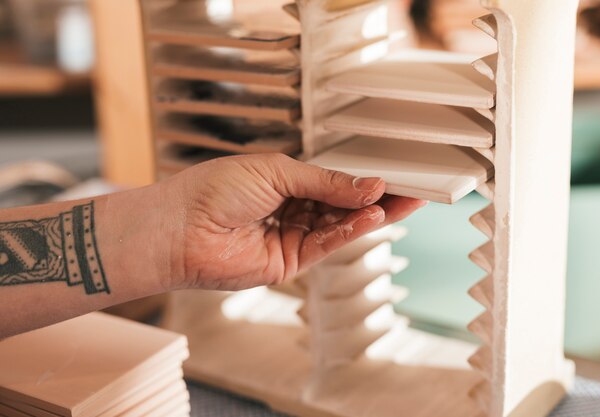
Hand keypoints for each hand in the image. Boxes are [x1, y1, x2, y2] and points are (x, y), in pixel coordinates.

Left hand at [163, 154, 425, 290]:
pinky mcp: (290, 262)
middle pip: (343, 205)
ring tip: (400, 201)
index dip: (364, 178)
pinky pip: (327, 245)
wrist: (180, 228)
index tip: (395, 172)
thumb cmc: (213, 191)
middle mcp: (291, 210)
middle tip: (413, 189)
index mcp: (285, 182)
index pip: (335, 181)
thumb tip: (367, 185)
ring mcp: (291, 237)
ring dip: (370, 214)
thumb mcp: (275, 172)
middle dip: (377, 198)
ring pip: (340, 226)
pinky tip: (371, 217)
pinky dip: (350, 231)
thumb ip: (324, 182)